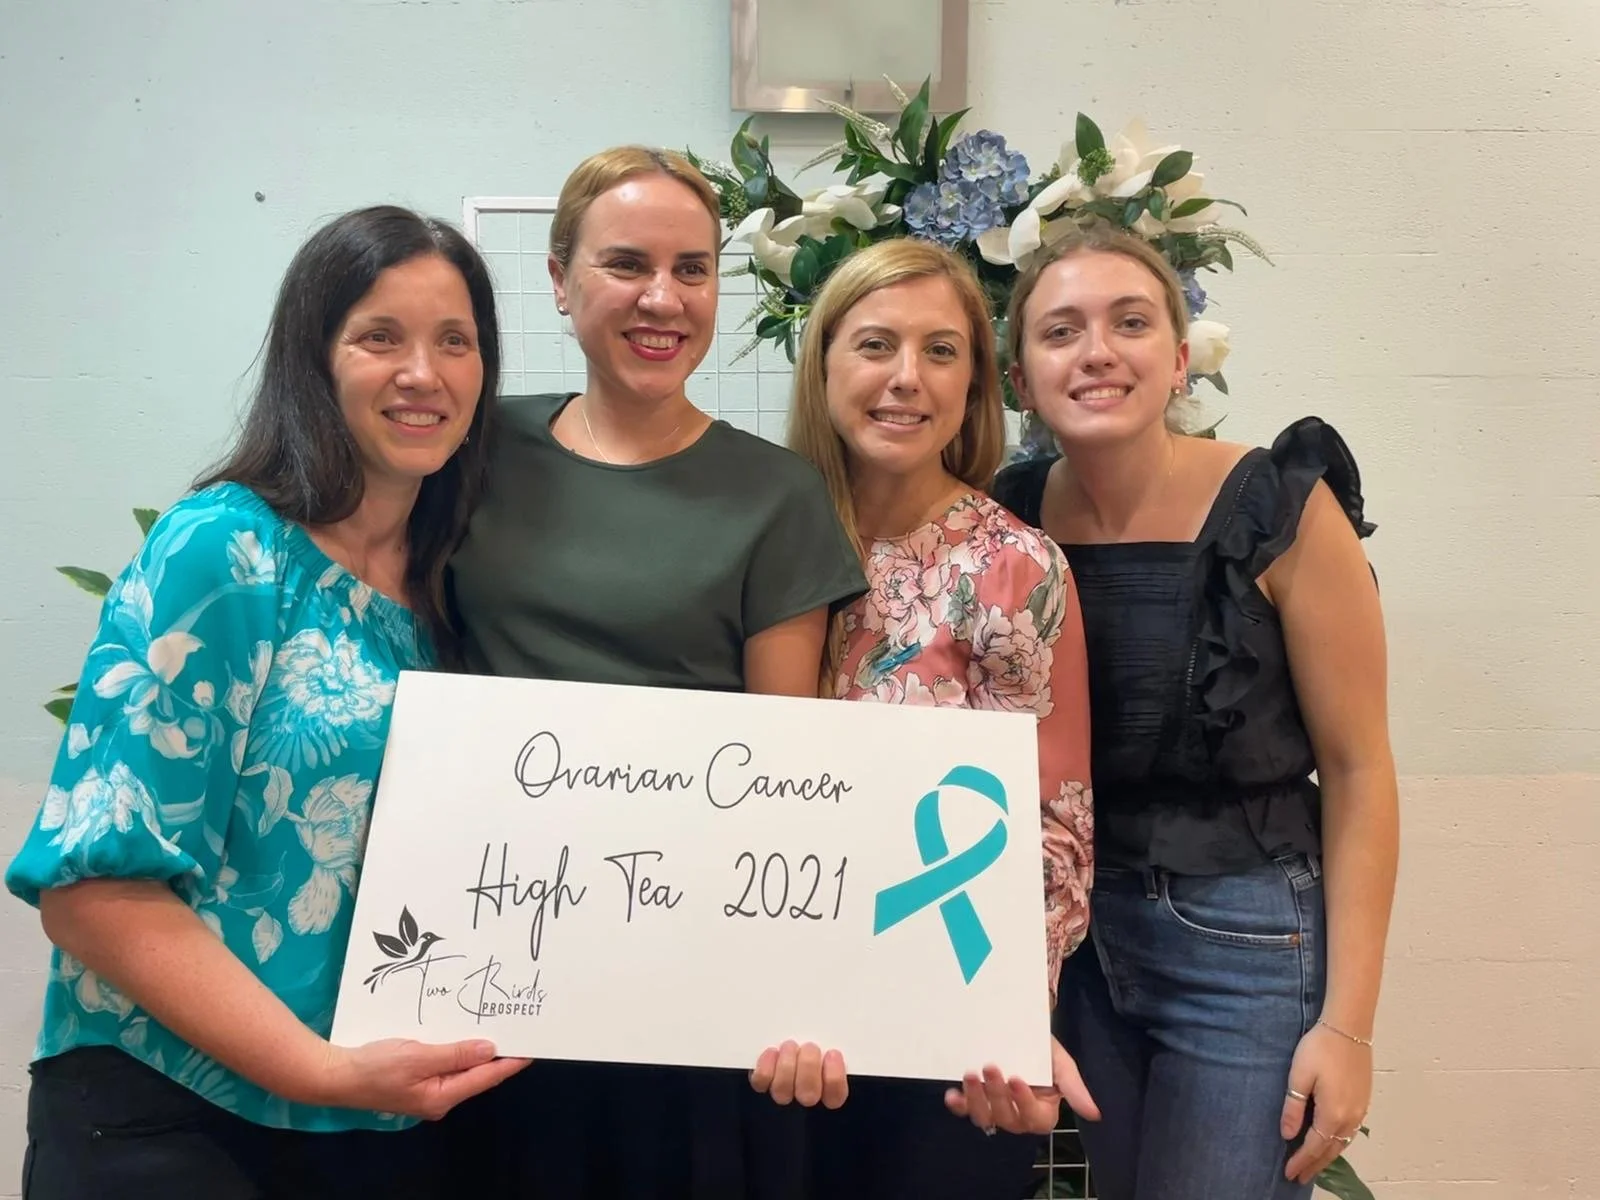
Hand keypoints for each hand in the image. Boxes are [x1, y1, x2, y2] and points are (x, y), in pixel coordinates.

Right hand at [319, 1037, 531, 1120]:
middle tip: (519, 1028)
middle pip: (477, 1073)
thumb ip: (456, 1053)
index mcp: (442, 1096)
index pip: (486, 1077)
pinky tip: (464, 1032)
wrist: (335, 1075)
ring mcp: (428, 1089)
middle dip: (498, 1052)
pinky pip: (446, 1063)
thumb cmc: (375, 1067)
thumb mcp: (418, 1056)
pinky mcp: (416, 1079)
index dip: (511, 1062)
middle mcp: (440, 1097)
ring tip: (499, 1026)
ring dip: (478, 1048)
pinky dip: (458, 1048)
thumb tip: (490, 1049)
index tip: (534, 1046)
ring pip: (462, 1067)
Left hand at [749, 1040, 847, 1108]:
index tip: (833, 1054)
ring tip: (790, 1046)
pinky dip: (766, 1066)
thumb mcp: (837, 1037)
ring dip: (787, 1066)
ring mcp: (784, 1090)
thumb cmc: (817, 1039)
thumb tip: (867, 1032)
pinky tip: (772, 1051)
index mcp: (829, 1086)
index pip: (835, 1096)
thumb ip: (845, 1042)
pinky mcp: (763, 1082)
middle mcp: (806, 1093)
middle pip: (808, 1094)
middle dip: (809, 1068)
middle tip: (810, 1047)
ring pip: (783, 1091)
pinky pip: (761, 1082)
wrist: (786, 1031)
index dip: (834, 1078)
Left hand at [943, 1037, 1099, 1133]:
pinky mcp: (974, 1100)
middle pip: (1007, 1118)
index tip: (1018, 1078)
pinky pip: (965, 1110)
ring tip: (971, 1075)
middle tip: (991, 1067)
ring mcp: (994, 1109)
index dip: (1025, 1102)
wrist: (1019, 1032)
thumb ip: (1074, 1088)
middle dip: (998, 1094)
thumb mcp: (1061, 1064)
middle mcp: (1017, 1116)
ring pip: (985, 1117)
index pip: (1036, 1119)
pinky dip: (958, 1104)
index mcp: (1042, 1112)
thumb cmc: (1043, 1050)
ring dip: (977, 1099)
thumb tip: (1095, 1115)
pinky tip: (951, 1094)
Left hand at [1281, 1023, 1371, 1183]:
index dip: (1301, 1161)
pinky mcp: (1364, 1101)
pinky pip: (1351, 1132)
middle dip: (1314, 1165)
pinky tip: (1331, 1142)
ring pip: (1343, 1143)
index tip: (1289, 1173)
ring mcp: (1360, 1110)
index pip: (1314, 1147)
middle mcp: (1350, 1118)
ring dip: (1327, 1156)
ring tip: (1313, 1165)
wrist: (1349, 1028)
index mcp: (1332, 1114)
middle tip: (1299, 1177)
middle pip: (1331, 1150)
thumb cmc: (1319, 1049)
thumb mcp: (1299, 1076)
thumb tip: (1288, 1135)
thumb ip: (1293, 1108)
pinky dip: (1338, 1143)